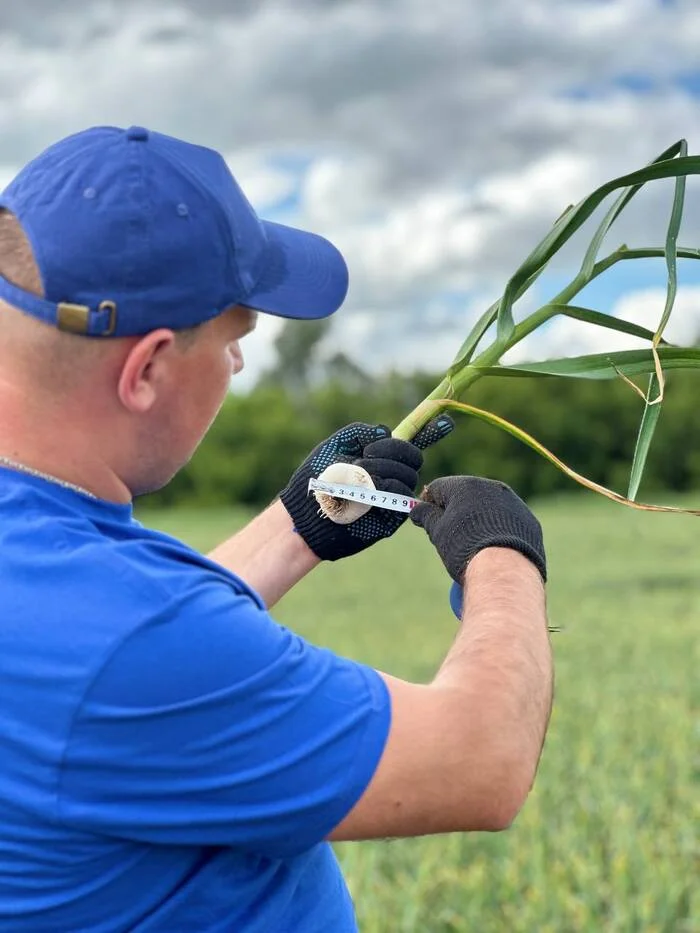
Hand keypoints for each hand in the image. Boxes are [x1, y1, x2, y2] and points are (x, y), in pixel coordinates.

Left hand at [280, 418, 453, 560]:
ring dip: (383, 468)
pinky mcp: (391, 517)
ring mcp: (392, 497)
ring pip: (409, 475)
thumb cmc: (317, 477)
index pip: (410, 443)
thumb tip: (387, 433)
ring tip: (357, 474)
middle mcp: (390, 476)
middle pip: (414, 457)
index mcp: (380, 457)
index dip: (430, 431)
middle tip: (366, 455)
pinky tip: (367, 489)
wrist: (306, 511)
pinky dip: (387, 486)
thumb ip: (362, 431)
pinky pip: (402, 495)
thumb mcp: (337, 444)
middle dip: (393, 450)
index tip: (446, 423)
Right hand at [410, 476, 546, 583]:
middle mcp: (492, 488)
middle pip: (466, 495)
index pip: (438, 488)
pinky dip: (500, 531)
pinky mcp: (529, 521)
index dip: (429, 504)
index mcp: (465, 486)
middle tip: (450, 536)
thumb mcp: (437, 532)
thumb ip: (425, 515)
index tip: (427, 521)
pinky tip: (496, 551)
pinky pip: (509, 522)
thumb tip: (417, 509)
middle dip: (456, 511)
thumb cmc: (464, 548)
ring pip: (489, 508)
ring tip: (475, 546)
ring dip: (479, 521)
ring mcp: (514, 503)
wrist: (504, 571)